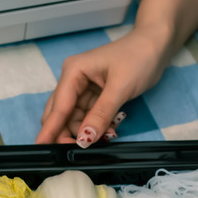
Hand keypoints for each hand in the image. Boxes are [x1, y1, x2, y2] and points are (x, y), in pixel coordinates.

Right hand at [36, 28, 169, 145]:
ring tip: (107, 137)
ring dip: (87, 132)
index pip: (58, 107)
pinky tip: (110, 130)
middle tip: (80, 152)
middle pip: (61, 115)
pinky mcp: (95, 95)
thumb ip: (100, 115)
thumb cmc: (139, 57)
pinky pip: (89, 117)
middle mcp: (73, 80)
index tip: (41, 149)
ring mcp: (83, 88)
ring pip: (75, 119)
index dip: (50, 130)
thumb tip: (83, 140)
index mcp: (73, 72)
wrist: (156, 44)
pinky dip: (97, 127)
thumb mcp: (120, 88)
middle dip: (68, 134)